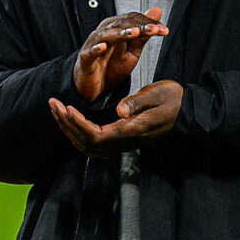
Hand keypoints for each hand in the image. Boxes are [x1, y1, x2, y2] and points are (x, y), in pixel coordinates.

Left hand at [50, 80, 183, 154]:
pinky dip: (78, 130)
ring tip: (57, 109)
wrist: (186, 110)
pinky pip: (94, 141)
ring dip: (69, 128)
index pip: (96, 136)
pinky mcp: (120, 138)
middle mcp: (124, 141)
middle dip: (66, 125)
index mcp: (131, 131)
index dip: (78, 124)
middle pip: (86, 143)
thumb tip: (120, 111)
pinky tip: (71, 118)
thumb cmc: (173, 100)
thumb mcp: (158, 94)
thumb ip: (138, 102)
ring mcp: (122, 142)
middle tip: (53, 103)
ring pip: (88, 145)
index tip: (67, 108)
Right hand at [70, 8, 165, 102]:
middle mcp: (105, 32)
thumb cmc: (110, 66)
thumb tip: (156, 12)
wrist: (94, 85)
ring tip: (134, 33)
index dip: (148, 22)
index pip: (133, 19)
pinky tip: (103, 47)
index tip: (163, 30)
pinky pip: (90, 52)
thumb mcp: (133, 50)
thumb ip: (144, 33)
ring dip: (121, 33)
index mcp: (116, 28)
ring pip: (106, 35)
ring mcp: (93, 44)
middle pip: (121, 24)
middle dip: (139, 26)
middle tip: (154, 30)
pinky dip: (96, 49)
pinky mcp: (85, 58)